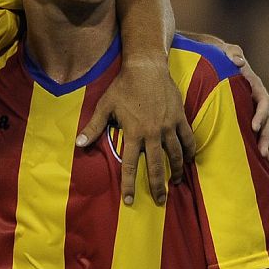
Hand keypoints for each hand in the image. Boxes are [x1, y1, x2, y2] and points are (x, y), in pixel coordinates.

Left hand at [78, 56, 195, 205]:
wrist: (146, 68)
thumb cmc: (122, 87)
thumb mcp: (104, 106)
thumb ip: (93, 127)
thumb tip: (78, 143)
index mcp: (134, 132)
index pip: (130, 165)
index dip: (129, 184)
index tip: (129, 201)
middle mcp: (153, 133)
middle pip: (157, 165)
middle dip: (158, 186)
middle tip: (159, 201)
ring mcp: (169, 126)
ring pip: (176, 154)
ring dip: (177, 170)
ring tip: (176, 183)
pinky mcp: (180, 117)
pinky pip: (188, 138)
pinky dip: (191, 151)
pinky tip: (190, 160)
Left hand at [184, 32, 268, 160]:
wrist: (204, 59)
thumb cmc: (212, 53)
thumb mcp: (221, 49)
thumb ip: (229, 52)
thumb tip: (239, 60)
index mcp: (252, 84)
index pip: (263, 100)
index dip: (261, 114)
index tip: (254, 127)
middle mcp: (253, 98)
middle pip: (266, 120)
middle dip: (267, 137)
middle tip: (264, 154)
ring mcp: (247, 108)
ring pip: (262, 129)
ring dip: (266, 144)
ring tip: (268, 159)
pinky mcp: (238, 116)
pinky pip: (250, 132)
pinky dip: (254, 144)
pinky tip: (258, 159)